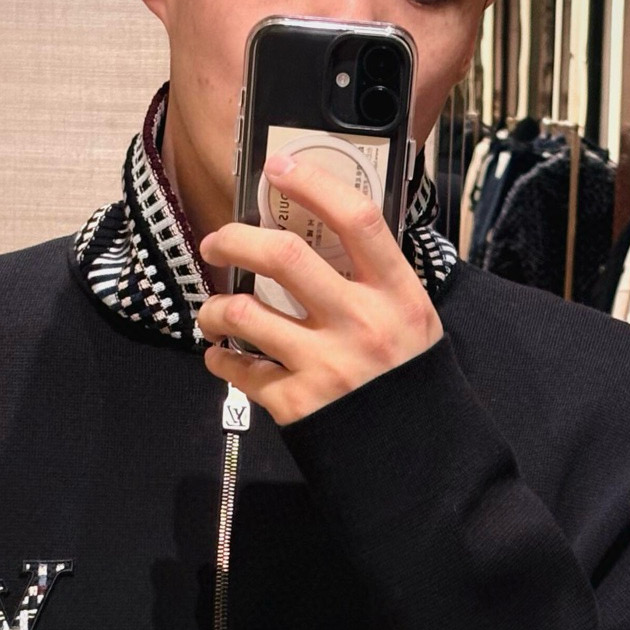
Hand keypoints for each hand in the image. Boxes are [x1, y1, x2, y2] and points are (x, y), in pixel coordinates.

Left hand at [196, 151, 442, 425]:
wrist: (417, 461)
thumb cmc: (409, 383)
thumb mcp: (412, 321)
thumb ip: (375, 282)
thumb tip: (322, 235)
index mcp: (397, 295)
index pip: (356, 219)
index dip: (312, 183)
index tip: (278, 168)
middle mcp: (362, 324)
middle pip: (283, 256)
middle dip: (234, 239)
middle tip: (217, 242)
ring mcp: (327, 365)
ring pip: (245, 313)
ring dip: (214, 308)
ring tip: (213, 311)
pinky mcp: (297, 404)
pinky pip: (239, 370)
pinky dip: (220, 360)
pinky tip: (222, 356)